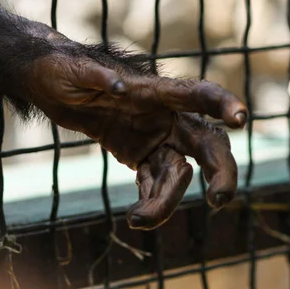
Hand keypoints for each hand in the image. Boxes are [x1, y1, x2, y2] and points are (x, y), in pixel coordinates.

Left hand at [27, 49, 247, 229]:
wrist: (50, 84)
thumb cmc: (65, 69)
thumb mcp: (75, 71)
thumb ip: (97, 76)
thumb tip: (118, 87)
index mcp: (156, 91)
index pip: (197, 94)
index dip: (221, 104)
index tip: (239, 119)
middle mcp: (166, 117)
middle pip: (206, 144)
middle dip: (220, 171)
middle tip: (220, 199)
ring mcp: (156, 139)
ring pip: (179, 173)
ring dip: (169, 199)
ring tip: (140, 220)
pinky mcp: (140, 156)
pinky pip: (153, 184)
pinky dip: (149, 203)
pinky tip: (137, 218)